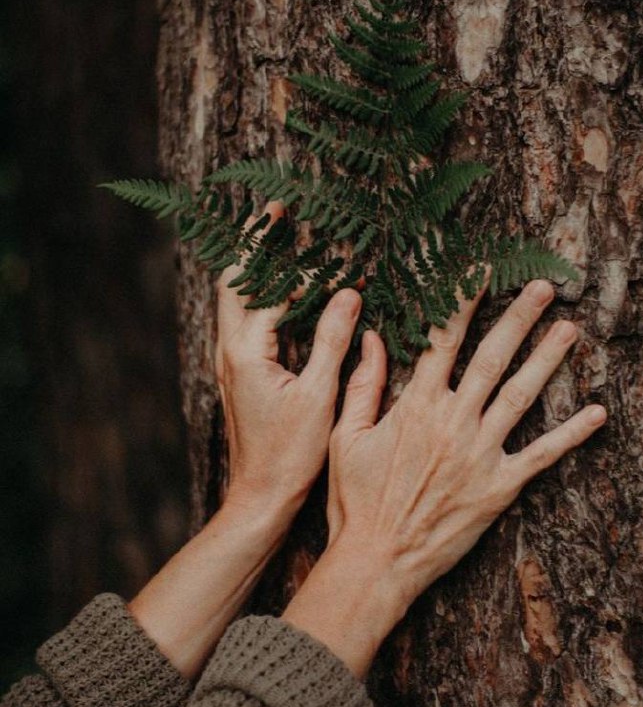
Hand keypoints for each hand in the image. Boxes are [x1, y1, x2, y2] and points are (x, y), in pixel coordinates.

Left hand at [129, 202, 361, 678]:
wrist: (259, 496)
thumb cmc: (290, 454)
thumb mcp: (319, 396)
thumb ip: (332, 340)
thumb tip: (348, 292)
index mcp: (246, 352)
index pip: (268, 288)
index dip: (296, 260)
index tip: (324, 234)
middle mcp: (230, 350)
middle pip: (235, 279)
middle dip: (255, 242)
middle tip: (279, 210)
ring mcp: (230, 361)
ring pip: (236, 297)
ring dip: (257, 265)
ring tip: (281, 235)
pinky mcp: (238, 371)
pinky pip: (245, 318)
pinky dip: (262, 294)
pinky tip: (285, 290)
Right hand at [283, 275, 606, 676]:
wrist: (376, 560)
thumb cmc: (355, 499)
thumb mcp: (346, 436)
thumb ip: (362, 383)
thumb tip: (371, 336)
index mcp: (416, 405)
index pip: (443, 341)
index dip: (462, 302)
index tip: (480, 274)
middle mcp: (453, 421)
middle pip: (492, 358)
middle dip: (518, 318)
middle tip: (542, 288)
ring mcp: (481, 453)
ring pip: (521, 395)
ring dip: (547, 360)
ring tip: (569, 329)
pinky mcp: (500, 487)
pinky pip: (541, 455)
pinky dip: (570, 434)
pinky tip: (595, 413)